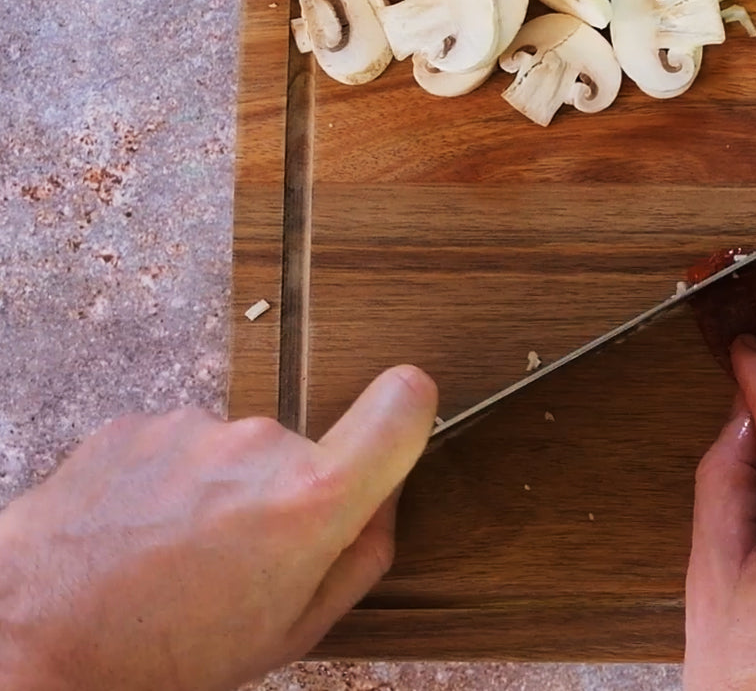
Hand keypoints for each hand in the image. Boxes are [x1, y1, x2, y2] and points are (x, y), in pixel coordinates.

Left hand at [0, 365, 437, 690]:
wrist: (31, 639)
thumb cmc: (162, 655)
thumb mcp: (290, 634)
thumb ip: (360, 560)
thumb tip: (383, 505)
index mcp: (312, 501)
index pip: (401, 407)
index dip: (410, 410)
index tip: (401, 421)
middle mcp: (258, 446)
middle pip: (304, 452)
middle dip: (283, 496)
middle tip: (236, 561)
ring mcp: (191, 428)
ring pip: (234, 453)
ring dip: (216, 492)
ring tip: (171, 558)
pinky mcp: (133, 424)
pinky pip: (176, 447)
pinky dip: (163, 484)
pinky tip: (135, 537)